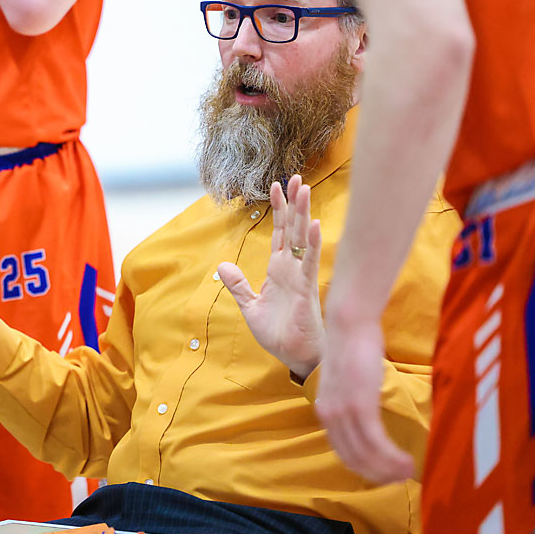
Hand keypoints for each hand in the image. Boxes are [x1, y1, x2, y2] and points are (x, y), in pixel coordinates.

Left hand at [217, 176, 324, 379]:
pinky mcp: (306, 289)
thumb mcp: (251, 306)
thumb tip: (222, 266)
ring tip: (303, 189)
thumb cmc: (279, 334)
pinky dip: (310, 244)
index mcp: (278, 270)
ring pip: (301, 238)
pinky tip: (313, 225)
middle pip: (291, 228)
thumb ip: (239, 286)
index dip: (277, 210)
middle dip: (292, 202)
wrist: (295, 356)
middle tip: (294, 177)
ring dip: (302, 213)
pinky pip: (309, 262)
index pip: (278, 233)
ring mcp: (300, 276)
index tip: (275, 187)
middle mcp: (291, 268)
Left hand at [317, 301, 413, 483]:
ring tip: (410, 471)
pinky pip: (376, 442)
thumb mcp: (346, 381)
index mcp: (325, 411)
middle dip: (378, 474)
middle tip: (401, 478)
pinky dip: (392, 457)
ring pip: (366, 455)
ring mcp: (343, 412)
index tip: (385, 474)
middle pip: (354, 459)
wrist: (350, 324)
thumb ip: (351, 401)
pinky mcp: (359, 406)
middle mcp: (329, 415)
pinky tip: (407, 461)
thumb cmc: (353, 348)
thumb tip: (366, 416)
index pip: (343, 452)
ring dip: (389, 469)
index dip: (365, 468)